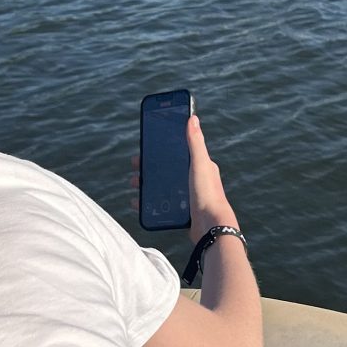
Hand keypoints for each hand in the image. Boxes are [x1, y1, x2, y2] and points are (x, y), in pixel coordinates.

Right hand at [129, 116, 238, 240]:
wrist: (211, 228)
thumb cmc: (208, 194)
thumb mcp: (200, 164)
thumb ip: (195, 142)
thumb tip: (192, 118)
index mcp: (200, 165)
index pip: (178, 151)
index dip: (161, 148)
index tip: (145, 147)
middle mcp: (194, 179)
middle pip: (167, 169)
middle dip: (149, 167)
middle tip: (135, 168)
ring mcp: (188, 195)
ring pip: (162, 186)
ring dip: (146, 184)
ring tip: (134, 185)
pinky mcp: (183, 211)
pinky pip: (162, 203)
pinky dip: (149, 201)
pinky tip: (138, 202)